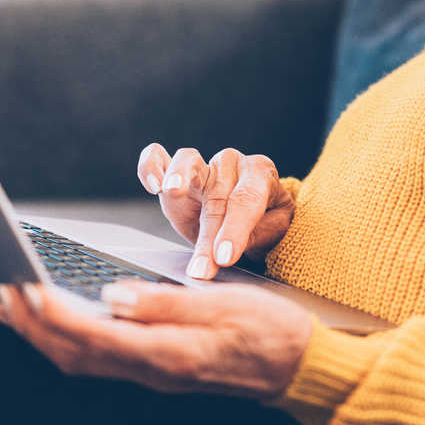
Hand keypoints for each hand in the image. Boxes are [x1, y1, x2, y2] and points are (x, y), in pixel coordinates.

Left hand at [0, 280, 311, 398]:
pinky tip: (63, 325)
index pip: (93, 335)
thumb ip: (165, 303)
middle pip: (76, 356)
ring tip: (17, 309)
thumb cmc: (269, 330)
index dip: (51, 314)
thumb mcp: (224, 305)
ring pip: (83, 361)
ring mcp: (155, 374)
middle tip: (2, 293)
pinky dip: (70, 342)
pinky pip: (101, 360)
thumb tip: (112, 296)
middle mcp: (154, 370)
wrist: (298, 368)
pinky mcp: (160, 369)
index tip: (24, 289)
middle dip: (32, 327)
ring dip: (44, 336)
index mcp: (168, 352)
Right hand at [136, 144, 293, 279]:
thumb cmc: (263, 219)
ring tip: (172, 190)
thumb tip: (232, 247)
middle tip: (202, 267)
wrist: (248, 214)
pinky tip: (153, 184)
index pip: (247, 199)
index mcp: (260, 173)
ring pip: (189, 161)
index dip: (235, 229)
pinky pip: (158, 157)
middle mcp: (231, 162)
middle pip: (217, 194)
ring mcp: (202, 164)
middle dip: (208, 234)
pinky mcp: (174, 172)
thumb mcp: (273, 229)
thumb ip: (259, 233)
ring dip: (179, 176)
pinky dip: (151, 166)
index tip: (224, 257)